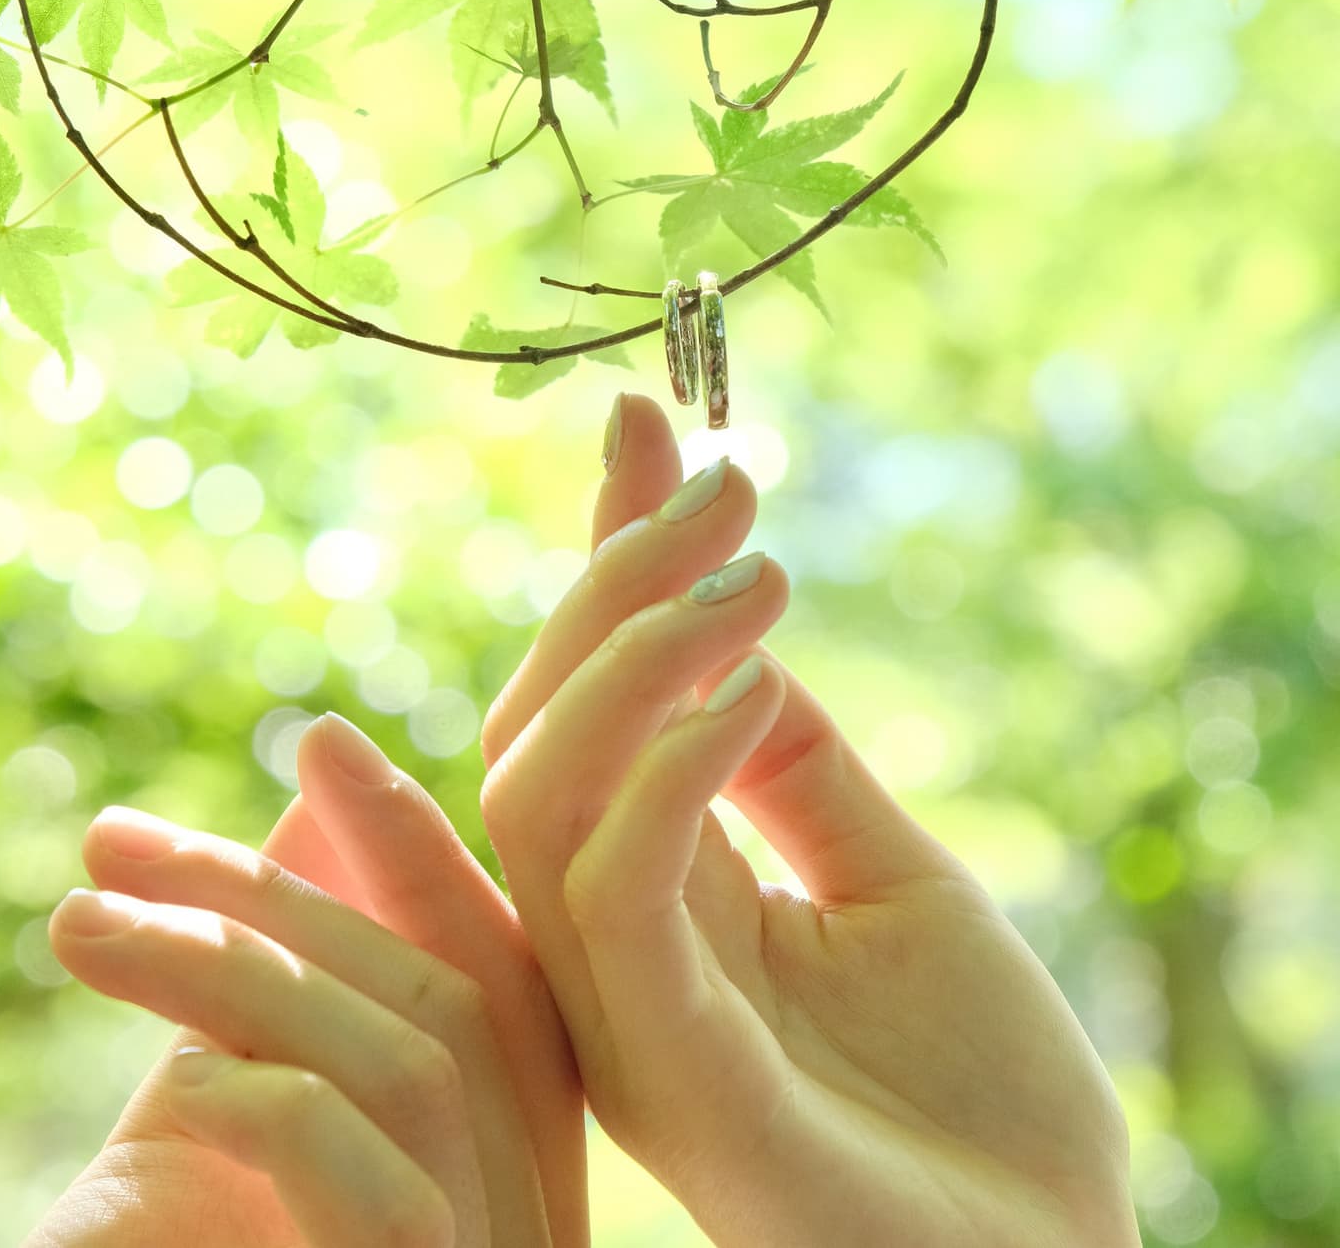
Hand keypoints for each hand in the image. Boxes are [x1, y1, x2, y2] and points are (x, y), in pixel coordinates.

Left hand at [28, 717, 584, 1247]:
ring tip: (83, 924)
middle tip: (113, 837)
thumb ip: (288, 1012)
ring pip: (420, 1063)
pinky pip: (389, 1189)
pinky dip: (277, 1107)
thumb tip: (296, 837)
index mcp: (502, 1164)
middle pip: (452, 996)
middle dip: (281, 893)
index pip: (495, 970)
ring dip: (245, 969)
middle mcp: (531, 1213)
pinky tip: (179, 1087)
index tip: (320, 741)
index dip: (414, 843)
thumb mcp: (245, 1148)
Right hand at [479, 393, 1139, 1247]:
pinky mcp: (674, 1074)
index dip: (598, 561)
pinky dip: (667, 765)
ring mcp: (625, 1015)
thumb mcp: (889, 876)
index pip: (581, 710)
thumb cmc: (975, 1087)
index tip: (639, 421)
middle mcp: (605, 952)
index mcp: (647, 904)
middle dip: (610, 582)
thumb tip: (732, 618)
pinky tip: (751, 679)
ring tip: (750, 567)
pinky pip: (618, 889)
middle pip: (533, 733)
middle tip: (725, 476)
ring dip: (634, 649)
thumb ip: (794, 763)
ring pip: (542, 794)